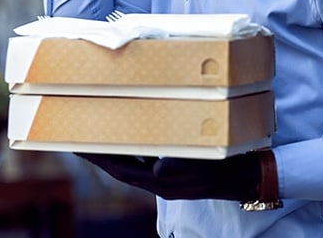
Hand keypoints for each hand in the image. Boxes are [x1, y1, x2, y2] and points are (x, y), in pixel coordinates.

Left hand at [76, 152, 260, 200]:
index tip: (79, 148)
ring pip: (132, 165)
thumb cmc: (222, 165)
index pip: (121, 171)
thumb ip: (177, 165)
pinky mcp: (173, 174)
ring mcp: (166, 180)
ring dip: (115, 153)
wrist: (243, 175)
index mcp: (162, 182)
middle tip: (79, 139)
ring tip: (97, 137)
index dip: (99, 160)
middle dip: (100, 155)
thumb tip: (156, 166)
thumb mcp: (200, 162)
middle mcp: (159, 184)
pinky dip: (134, 152)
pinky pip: (146, 163)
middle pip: (122, 168)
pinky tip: (129, 139)